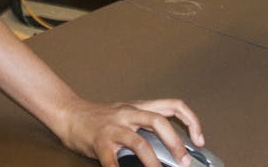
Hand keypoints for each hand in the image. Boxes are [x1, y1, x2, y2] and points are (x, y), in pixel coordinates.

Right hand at [60, 98, 204, 166]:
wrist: (68, 113)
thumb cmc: (99, 118)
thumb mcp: (125, 115)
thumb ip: (145, 125)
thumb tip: (172, 149)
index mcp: (138, 108)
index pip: (172, 105)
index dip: (191, 121)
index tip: (199, 140)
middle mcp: (128, 114)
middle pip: (159, 122)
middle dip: (176, 144)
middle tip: (184, 162)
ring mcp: (113, 127)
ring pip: (139, 142)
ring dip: (153, 163)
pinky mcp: (100, 142)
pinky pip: (112, 160)